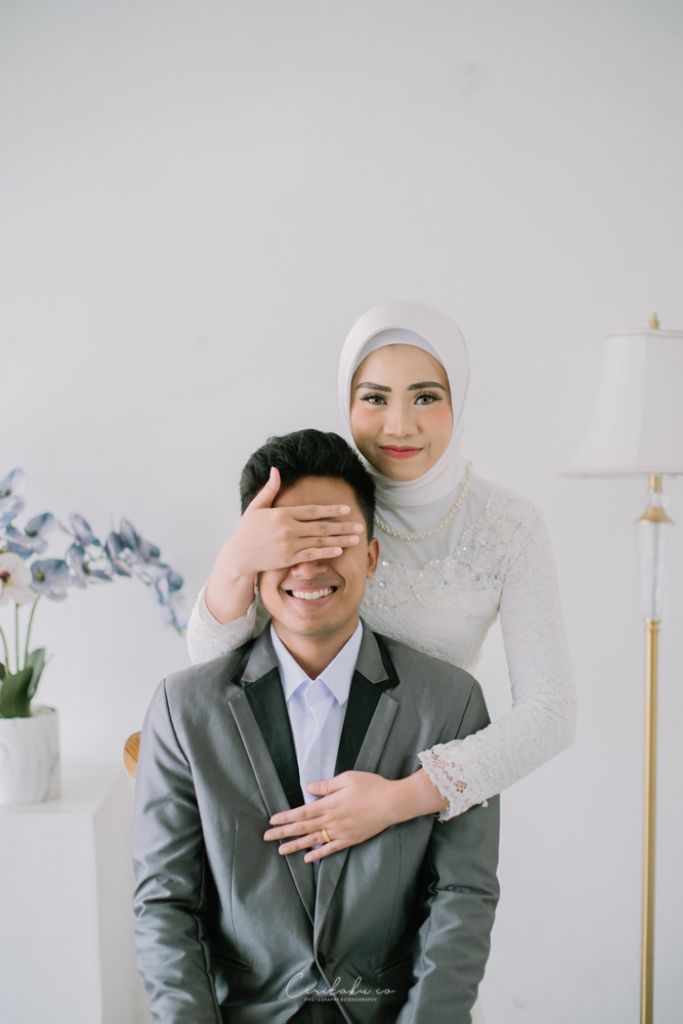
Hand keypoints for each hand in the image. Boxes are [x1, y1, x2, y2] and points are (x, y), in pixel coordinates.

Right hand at [220, 467, 364, 576]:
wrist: (238, 555)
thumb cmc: (247, 530)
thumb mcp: (256, 506)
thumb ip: (269, 489)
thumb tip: (275, 470)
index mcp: (282, 513)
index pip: (312, 511)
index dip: (331, 510)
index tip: (347, 510)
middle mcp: (288, 528)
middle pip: (321, 526)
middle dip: (342, 526)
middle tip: (360, 526)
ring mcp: (289, 544)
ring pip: (320, 542)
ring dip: (340, 540)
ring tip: (355, 539)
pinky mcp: (288, 558)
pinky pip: (311, 555)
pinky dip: (325, 553)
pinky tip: (339, 550)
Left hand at [262, 771, 399, 862]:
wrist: (392, 803)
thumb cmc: (371, 786)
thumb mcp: (347, 778)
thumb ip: (326, 786)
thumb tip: (308, 789)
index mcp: (330, 804)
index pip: (302, 813)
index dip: (286, 818)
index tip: (272, 821)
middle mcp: (332, 820)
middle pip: (303, 828)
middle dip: (284, 833)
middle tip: (267, 838)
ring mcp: (341, 832)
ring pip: (314, 841)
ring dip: (296, 846)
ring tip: (281, 851)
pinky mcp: (350, 839)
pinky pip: (331, 849)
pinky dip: (318, 854)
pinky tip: (308, 858)